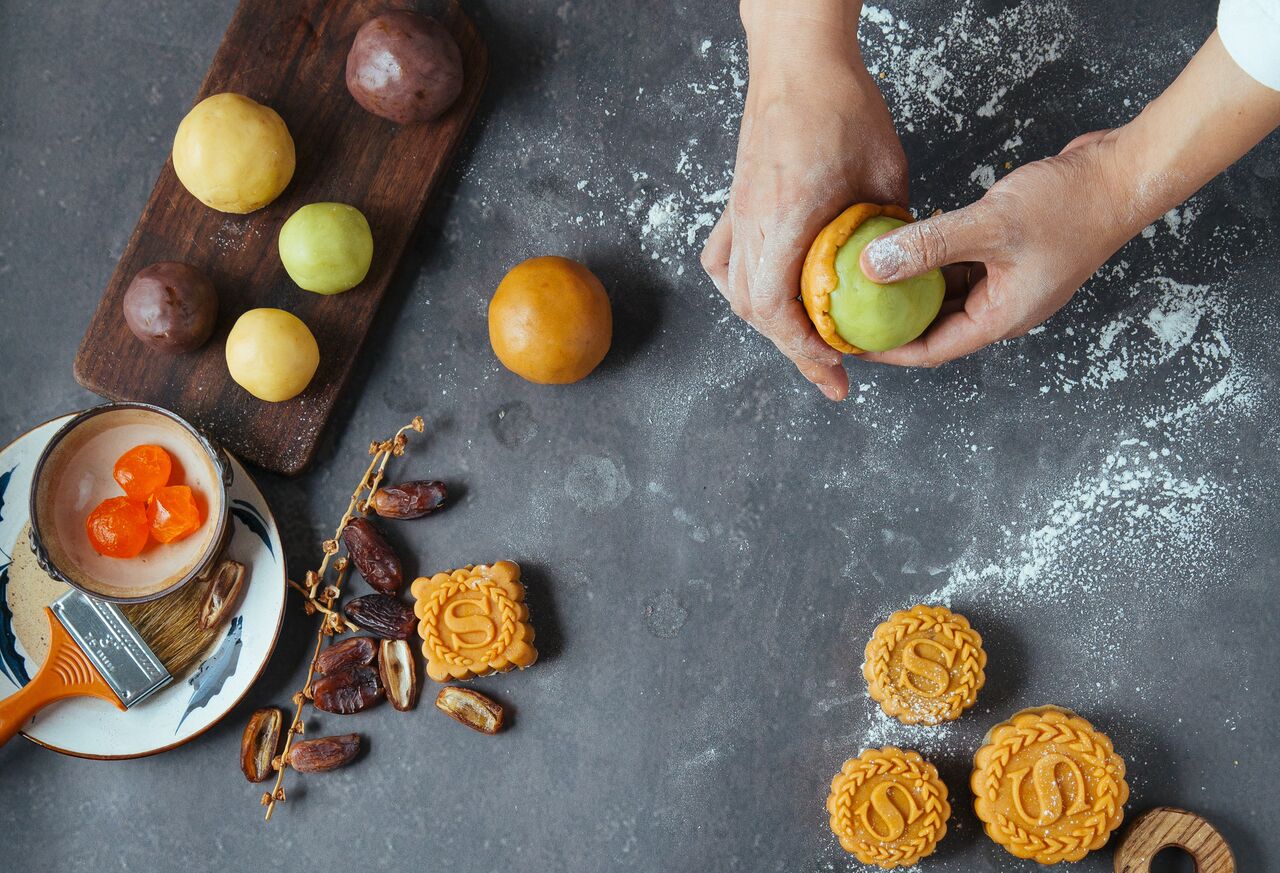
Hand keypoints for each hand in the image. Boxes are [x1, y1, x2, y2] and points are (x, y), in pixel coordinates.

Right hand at [702, 4, 905, 400]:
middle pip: (754, 310)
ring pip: (736, 291)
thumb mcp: (886, 171)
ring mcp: (738, 214)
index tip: (837, 366)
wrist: (798, 62)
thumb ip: (890, 226)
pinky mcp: (735, 204)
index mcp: (788, 217)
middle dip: (793, 351)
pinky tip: (763, 297)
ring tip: (804, 344)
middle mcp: (753, 222)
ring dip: (769, 325)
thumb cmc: (844, 106)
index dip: (803, 348)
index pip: (776, 306)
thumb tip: (902, 269)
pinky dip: (740, 288)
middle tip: (833, 374)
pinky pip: (722, 259)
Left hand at [857, 30, 1279, 368]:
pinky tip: (903, 240)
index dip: (886, 350)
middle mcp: (1002, 308)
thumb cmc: (1071, 205)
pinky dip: (931, 258)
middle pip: (934, 326)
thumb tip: (871, 265)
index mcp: (1000, 318)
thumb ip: (928, 246)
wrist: (1124, 174)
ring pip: (944, 294)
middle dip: (891, 320)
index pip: (930, 349)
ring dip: (909, 287)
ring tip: (864, 276)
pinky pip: (958, 267)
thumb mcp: (989, 226)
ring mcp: (1006, 282)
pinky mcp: (1008, 255)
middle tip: (847, 310)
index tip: (847, 343)